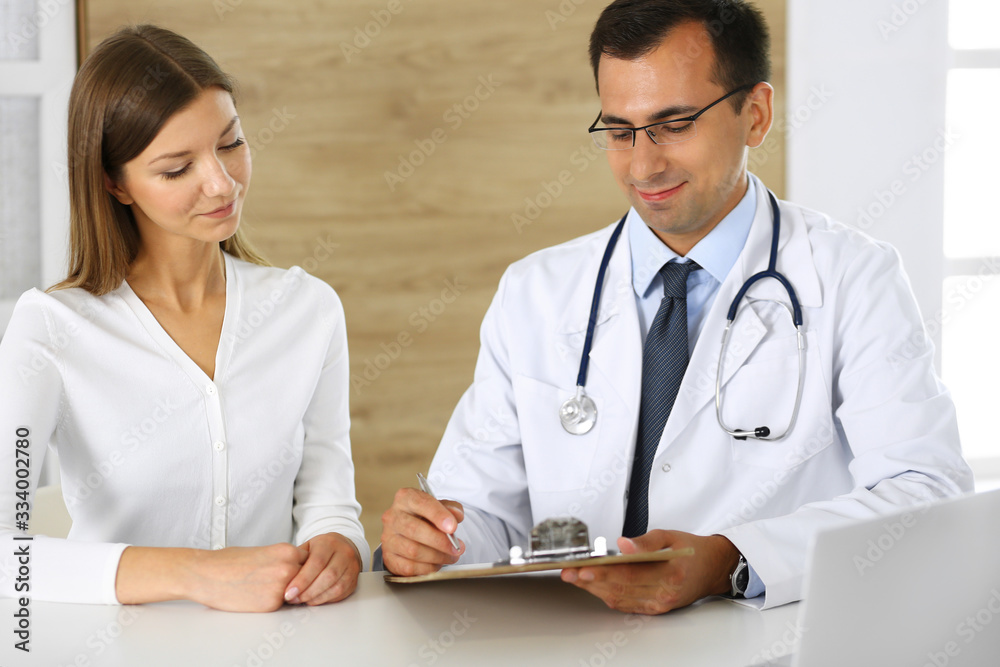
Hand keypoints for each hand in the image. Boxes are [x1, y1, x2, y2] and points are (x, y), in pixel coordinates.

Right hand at [183, 543, 308, 611]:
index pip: (308, 560)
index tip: (293, 570)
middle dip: (298, 580)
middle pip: (307, 576)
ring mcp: (281, 588)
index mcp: (286, 551)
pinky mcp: (272, 605)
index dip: (301, 566)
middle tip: (281, 582)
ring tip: (265, 588)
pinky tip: (256, 596)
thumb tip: (295, 566)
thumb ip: (282, 559)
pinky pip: (281, 604)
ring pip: (296, 592)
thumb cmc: (229, 561)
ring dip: (288, 592)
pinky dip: (272, 602)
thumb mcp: (263, 551)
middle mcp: (288, 568)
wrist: (206, 574)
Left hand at [283, 533, 361, 604]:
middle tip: (294, 599)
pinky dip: (326, 600)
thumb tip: (282, 578)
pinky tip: (314, 600)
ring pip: (336, 587)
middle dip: (308, 591)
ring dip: (317, 598)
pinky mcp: (355, 580)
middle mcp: (344, 553)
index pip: (317, 563)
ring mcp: (352, 567)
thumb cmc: (320, 549)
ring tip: (303, 600)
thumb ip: (297, 560)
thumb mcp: (307, 547)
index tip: (289, 592)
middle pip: (328, 576)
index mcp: (329, 543)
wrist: (342, 546)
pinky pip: (341, 594)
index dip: (302, 580)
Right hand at [381, 487, 464, 575]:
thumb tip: (456, 516)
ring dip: (437, 557)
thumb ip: (450, 508)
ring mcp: (388, 538)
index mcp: (405, 498)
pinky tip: (437, 563)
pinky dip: (427, 568)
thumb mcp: (440, 507)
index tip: (452, 527)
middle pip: (415, 530)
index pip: (421, 504)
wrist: (410, 532)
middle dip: (440, 541)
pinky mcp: (388, 557)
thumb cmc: (426, 517)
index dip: (438, 516)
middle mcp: (392, 516)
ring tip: (451, 556)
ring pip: (413, 551)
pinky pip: (409, 567)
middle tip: (456, 548)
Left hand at [560, 530, 738, 614]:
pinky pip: (627, 605)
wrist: (713, 568)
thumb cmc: (692, 550)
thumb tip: (623, 544)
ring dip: (595, 589)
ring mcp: (660, 603)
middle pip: (621, 588)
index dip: (604, 572)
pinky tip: (594, 587)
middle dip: (591, 581)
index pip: (630, 574)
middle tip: (570, 572)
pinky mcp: (656, 609)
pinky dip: (608, 596)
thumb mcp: (669, 536)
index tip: (584, 567)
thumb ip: (644, 541)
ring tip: (575, 578)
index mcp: (669, 572)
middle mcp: (664, 592)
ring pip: (621, 599)